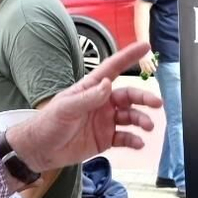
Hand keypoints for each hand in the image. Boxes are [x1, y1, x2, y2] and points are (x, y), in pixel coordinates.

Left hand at [9, 42, 162, 170]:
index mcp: (91, 89)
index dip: (129, 57)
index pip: (113, 69)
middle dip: (144, 98)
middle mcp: (101, 102)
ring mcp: (105, 121)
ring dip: (141, 120)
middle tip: (156, 103)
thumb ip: (88, 97)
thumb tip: (107, 85)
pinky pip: (125, 137)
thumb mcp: (66, 108)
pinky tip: (138, 143)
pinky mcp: (106, 139)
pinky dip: (134, 139)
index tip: (145, 46)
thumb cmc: (48, 124)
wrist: (40, 150)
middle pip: (129, 96)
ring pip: (130, 116)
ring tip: (147, 127)